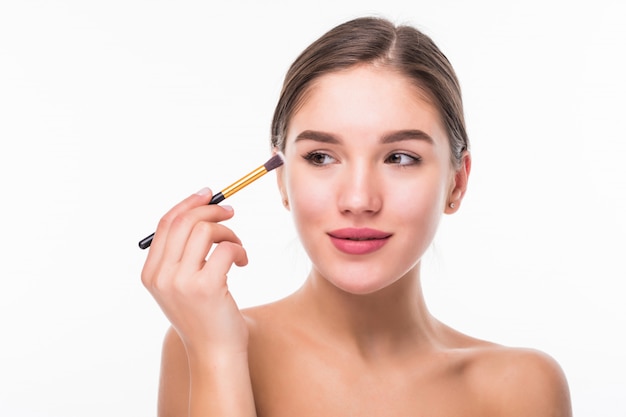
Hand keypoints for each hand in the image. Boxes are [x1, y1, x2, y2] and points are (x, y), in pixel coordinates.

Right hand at [141, 188, 248, 356]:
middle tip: (231, 212)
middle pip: (184, 222)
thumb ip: (183, 253)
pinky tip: (242, 262)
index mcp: (151, 273)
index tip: (208, 194)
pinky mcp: (206, 287)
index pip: (165, 224)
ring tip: (238, 248)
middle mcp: (161, 276)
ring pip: (206, 231)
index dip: (188, 204)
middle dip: (211, 210)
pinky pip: (226, 248)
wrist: (215, 353)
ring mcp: (181, 282)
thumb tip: (201, 210)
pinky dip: (239, 249)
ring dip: (229, 233)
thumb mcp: (184, 284)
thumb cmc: (205, 315)